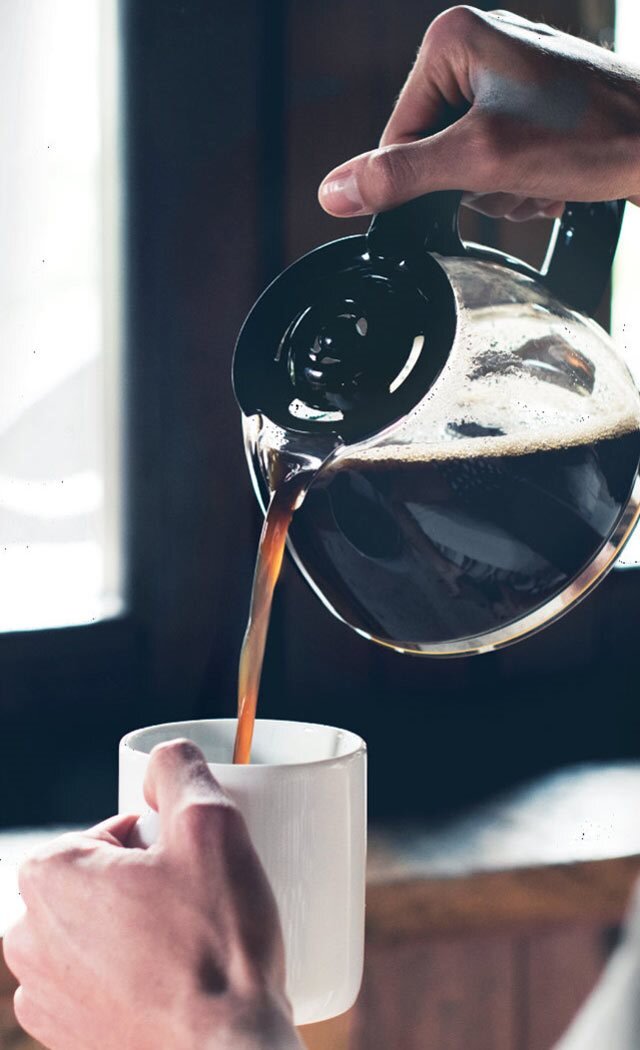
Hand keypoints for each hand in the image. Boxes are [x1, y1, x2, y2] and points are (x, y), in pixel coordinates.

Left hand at [3, 740, 300, 1049]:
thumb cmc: (217, 947)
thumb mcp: (211, 824)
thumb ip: (178, 767)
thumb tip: (162, 757)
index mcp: (49, 876)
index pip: (115, 829)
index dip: (167, 841)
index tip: (196, 870)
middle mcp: (29, 937)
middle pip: (106, 879)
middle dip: (152, 883)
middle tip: (202, 905)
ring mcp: (44, 996)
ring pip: (103, 930)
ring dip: (142, 928)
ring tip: (192, 949)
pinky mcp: (67, 1039)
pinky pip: (101, 982)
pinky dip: (134, 976)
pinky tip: (176, 987)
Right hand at [318, 6, 639, 220]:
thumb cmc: (593, 138)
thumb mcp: (480, 162)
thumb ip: (401, 178)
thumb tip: (335, 192)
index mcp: (452, 40)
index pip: (397, 135)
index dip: (425, 180)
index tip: (469, 188)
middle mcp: (478, 46)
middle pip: (433, 149)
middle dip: (472, 184)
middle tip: (515, 179)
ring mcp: (509, 71)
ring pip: (467, 160)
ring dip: (501, 188)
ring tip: (539, 178)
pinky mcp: (534, 98)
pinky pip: (499, 154)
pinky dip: (522, 179)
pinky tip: (552, 177)